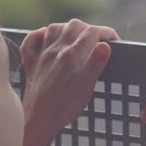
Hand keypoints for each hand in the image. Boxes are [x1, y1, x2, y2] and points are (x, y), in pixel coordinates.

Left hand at [20, 19, 117, 139]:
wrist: (37, 120)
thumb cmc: (64, 106)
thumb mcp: (86, 87)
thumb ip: (95, 64)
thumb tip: (105, 45)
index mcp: (71, 55)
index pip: (92, 32)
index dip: (106, 33)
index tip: (115, 41)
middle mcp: (55, 50)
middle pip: (74, 26)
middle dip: (89, 28)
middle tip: (98, 40)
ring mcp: (42, 56)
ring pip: (54, 28)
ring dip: (67, 28)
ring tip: (77, 37)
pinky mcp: (32, 64)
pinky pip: (31, 42)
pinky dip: (39, 35)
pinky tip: (45, 38)